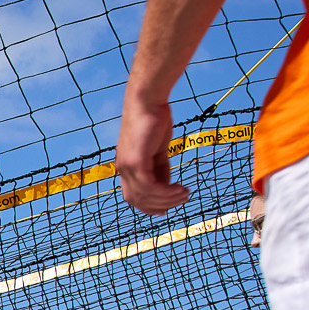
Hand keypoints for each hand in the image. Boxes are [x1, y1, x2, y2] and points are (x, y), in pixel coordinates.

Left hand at [115, 95, 191, 215]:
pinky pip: (150, 186)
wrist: (148, 100)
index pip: (133, 197)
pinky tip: (179, 189)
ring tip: (185, 193)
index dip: (149, 207)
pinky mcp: (136, 161)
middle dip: (161, 205)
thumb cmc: (154, 120)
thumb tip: (166, 185)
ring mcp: (127, 166)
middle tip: (182, 199)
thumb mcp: (157, 149)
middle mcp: (123, 169)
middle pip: (139, 200)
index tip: (166, 209)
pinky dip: (166, 192)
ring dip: (168, 198)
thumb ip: (159, 167)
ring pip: (146, 195)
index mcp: (126, 167)